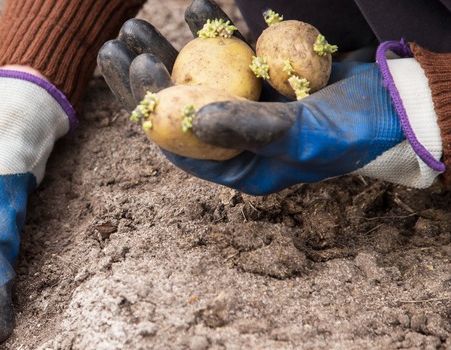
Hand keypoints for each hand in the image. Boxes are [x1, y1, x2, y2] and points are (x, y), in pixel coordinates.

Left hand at [98, 1, 443, 193]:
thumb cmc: (353, 132)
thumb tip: (193, 118)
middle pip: (175, 105)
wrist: (399, 105)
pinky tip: (193, 9)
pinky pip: (227, 53)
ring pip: (194, 75)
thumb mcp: (300, 135)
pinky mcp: (261, 77)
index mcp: (235, 166)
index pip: (178, 139)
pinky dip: (212, 30)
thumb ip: (248, 129)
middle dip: (144, 75)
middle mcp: (233, 138)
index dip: (150, 105)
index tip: (134, 70)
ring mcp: (245, 104)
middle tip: (117, 45)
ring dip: (166, 50)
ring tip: (136, 26)